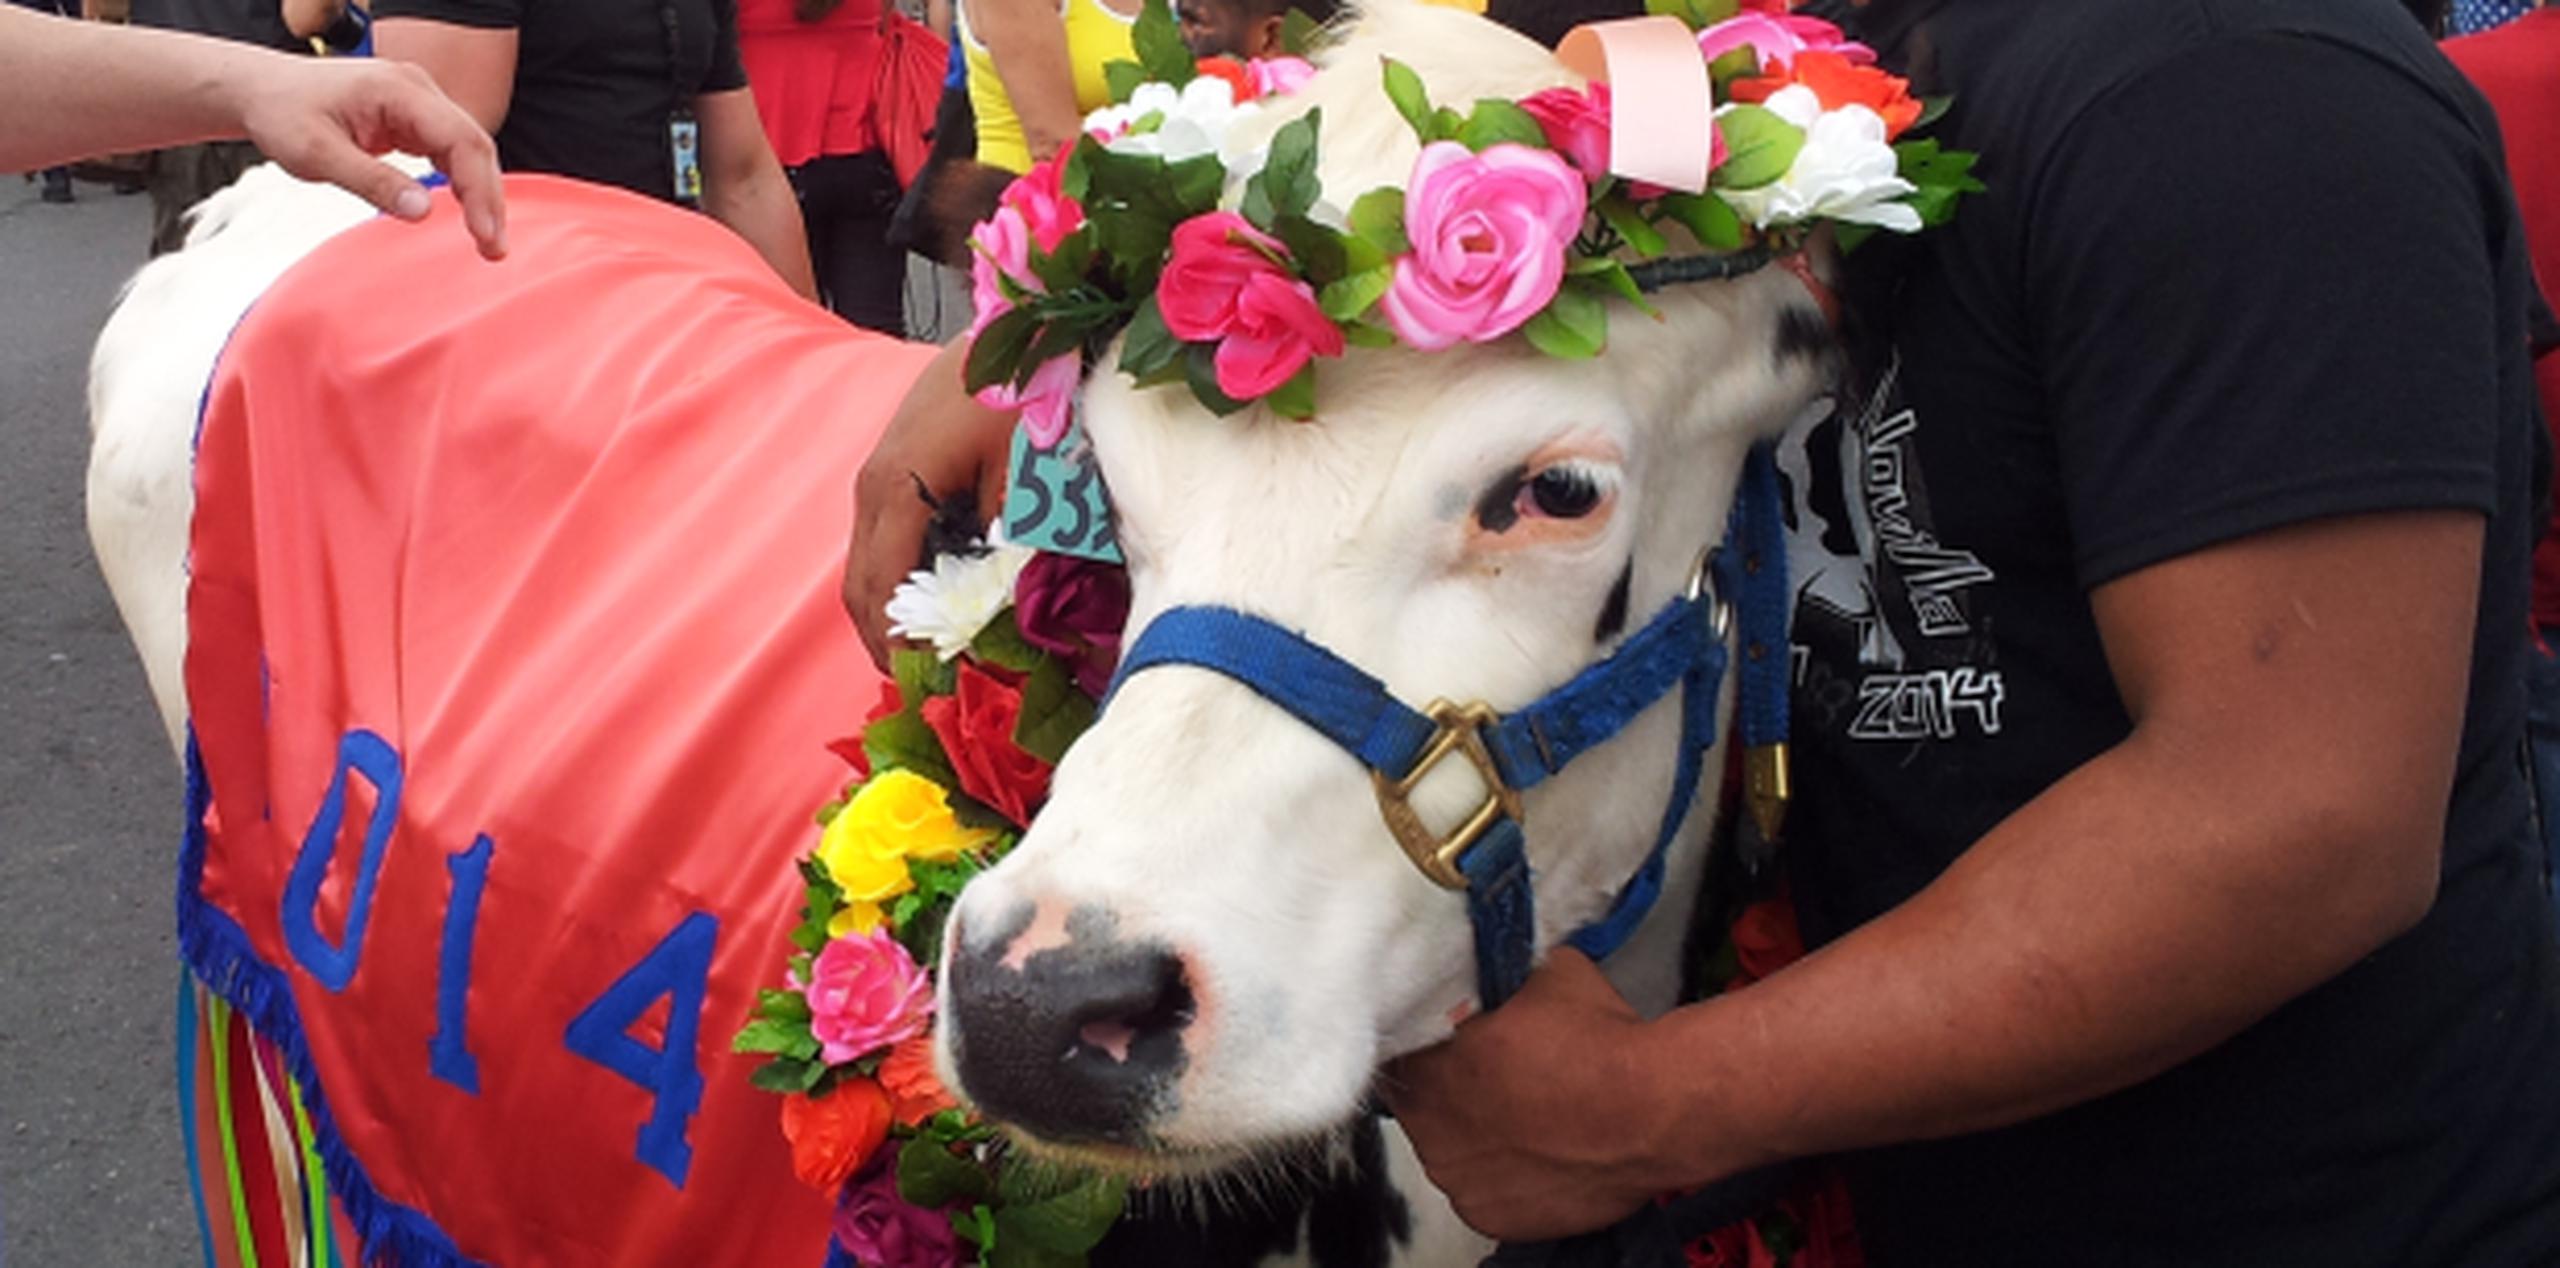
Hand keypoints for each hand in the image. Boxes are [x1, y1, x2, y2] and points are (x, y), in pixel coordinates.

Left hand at [234, 57, 507, 259]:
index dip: (479, 189)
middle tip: (494, 248)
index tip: (484, 233)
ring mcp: (417, 101)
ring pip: (468, 149)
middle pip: (475, 144)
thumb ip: (371, 181)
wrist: (261, 90)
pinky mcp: (412, 117)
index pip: (460, 140)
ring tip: (486, 238)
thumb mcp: (316, 154)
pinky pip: (451, 149)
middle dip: (489, 198)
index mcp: (398, 90)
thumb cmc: (281, 113)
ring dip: (480, 193)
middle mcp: (417, 89)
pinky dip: (462, 182)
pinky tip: (466, 211)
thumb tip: (424, 211)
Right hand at [844, 339, 1021, 666]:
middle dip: (884, 641)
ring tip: (926, 655)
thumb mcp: (1021, 472)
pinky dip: (896, 579)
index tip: (927, 686)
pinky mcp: (891, 469)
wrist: (1010, 328)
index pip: (881, 589)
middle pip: (858, 587)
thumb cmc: (1019, 393)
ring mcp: (875, 477)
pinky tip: (933, 601)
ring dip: (887, 613)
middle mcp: (872, 488)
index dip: (898, 645)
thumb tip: (998, 607)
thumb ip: (1002, 540)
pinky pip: (880, 541)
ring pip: (863, 566)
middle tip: (924, 687)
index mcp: (896, 489)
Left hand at [1379, 950, 1694, 1241]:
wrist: (1652, 1110)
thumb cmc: (1598, 1042)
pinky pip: (1486, 1190)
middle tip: (1503, 1074)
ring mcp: (1458, 1178)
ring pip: (1453, 1149)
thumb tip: (1500, 966)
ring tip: (1529, 1115)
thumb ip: (1501, 974)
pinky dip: (1506, 1175)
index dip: (1437, 1040)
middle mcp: (1428, 1127)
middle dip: (1455, 1087)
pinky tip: (1541, 1150)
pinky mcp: (1491, 1216)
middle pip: (1425, 1102)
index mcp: (1426, 1062)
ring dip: (1478, 1133)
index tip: (1465, 1037)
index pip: (1405, 1045)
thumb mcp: (1544, 971)